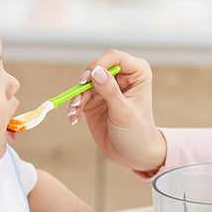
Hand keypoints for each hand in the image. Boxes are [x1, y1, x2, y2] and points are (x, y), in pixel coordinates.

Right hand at [68, 50, 166, 173]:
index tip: (87, 79)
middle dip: (84, 83)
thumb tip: (96, 72)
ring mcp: (107, 88)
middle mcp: (121, 77)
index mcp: (137, 73)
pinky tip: (73, 118)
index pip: (114, 57)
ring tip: (74, 112)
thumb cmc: (138, 133)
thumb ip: (110, 92)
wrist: (134, 154)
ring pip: (85, 83)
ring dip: (77, 97)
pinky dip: (74, 106)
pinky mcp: (95, 100)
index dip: (98, 64)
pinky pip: (79, 97)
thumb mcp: (124, 113)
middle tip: (78, 99)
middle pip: (96, 68)